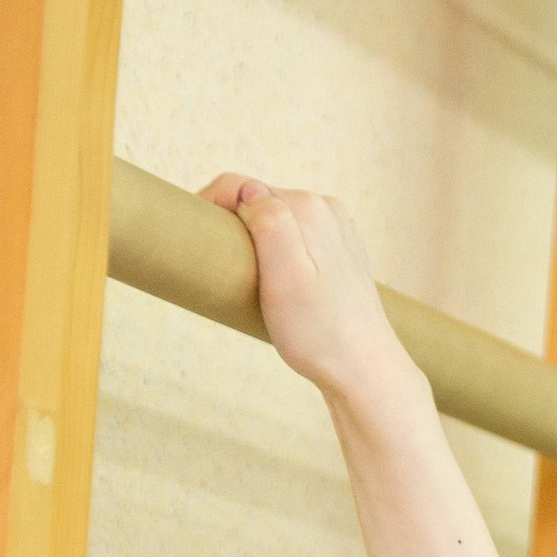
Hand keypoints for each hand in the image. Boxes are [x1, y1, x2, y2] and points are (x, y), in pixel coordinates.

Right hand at [204, 176, 415, 413]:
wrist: (362, 370)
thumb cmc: (317, 332)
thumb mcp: (283, 276)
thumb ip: (269, 223)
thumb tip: (250, 191)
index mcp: (307, 208)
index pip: (239, 187)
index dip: (208, 207)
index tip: (194, 241)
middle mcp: (326, 209)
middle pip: (259, 201)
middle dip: (233, 225)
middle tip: (221, 268)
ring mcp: (336, 229)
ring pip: (277, 220)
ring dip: (255, 239)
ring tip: (248, 278)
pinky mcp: (340, 251)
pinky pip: (296, 237)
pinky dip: (278, 252)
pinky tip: (277, 282)